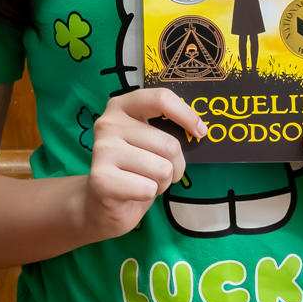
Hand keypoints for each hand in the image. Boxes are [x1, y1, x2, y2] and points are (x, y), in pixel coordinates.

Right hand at [79, 88, 205, 240]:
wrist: (102, 202)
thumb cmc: (134, 169)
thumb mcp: (148, 141)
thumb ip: (165, 129)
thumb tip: (200, 130)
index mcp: (121, 106)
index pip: (160, 98)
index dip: (187, 115)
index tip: (200, 132)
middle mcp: (108, 123)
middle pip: (169, 144)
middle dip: (175, 166)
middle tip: (159, 173)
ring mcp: (102, 150)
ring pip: (162, 169)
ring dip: (162, 183)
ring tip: (144, 181)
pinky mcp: (101, 178)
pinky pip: (149, 188)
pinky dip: (148, 195)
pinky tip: (132, 192)